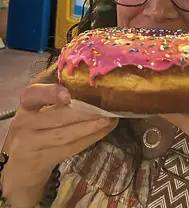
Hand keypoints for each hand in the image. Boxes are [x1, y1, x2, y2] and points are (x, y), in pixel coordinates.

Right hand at [2, 84, 117, 203]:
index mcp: (26, 105)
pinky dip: (89, 139)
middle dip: (83, 112)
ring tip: (108, 119)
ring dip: (89, 127)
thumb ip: (54, 96)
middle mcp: (25, 123)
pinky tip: (104, 131)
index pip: (33, 94)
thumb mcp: (38, 111)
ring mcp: (31, 144)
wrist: (21, 167)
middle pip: (56, 117)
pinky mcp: (42, 159)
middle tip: (105, 107)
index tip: (67, 95)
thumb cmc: (36, 129)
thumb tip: (88, 79)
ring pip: (64, 134)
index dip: (50, 93)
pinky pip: (69, 148)